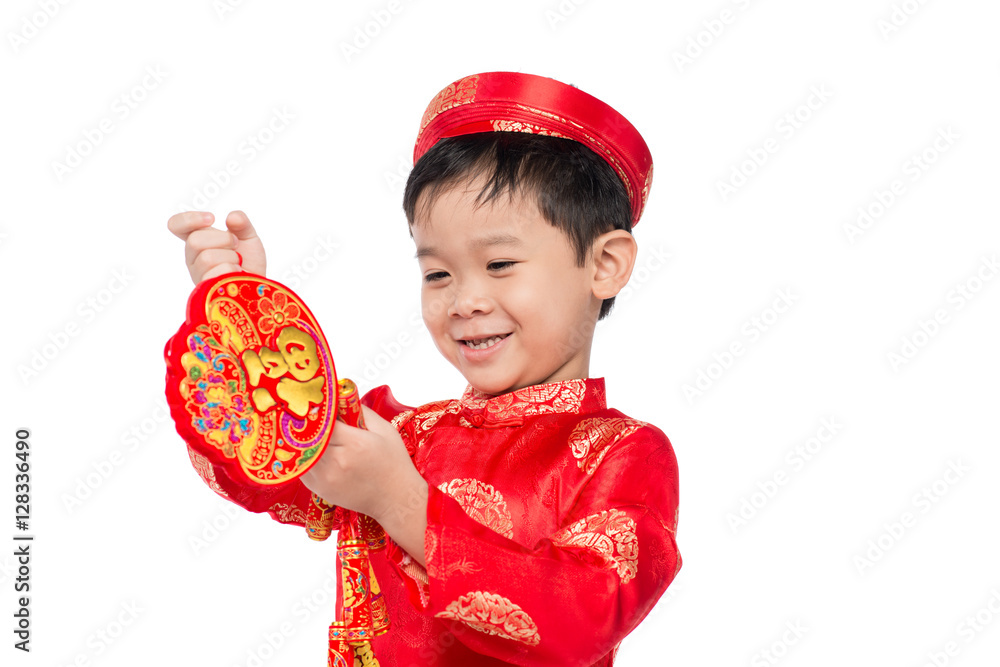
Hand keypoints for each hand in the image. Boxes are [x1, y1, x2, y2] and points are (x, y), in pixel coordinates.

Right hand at [167, 210, 265, 284]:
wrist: (258, 285)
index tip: (212, 218)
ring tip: (237, 263)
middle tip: (235, 246)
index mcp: (198, 240)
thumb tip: (232, 217)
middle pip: (194, 240)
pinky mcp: (206, 289)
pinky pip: (217, 273)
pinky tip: (236, 274)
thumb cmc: (249, 262)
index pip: (176, 225)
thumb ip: (242, 223)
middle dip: (223, 239)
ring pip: (206, 258)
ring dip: (231, 257)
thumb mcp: (248, 237)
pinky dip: (233, 270)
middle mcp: (193, 257)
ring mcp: (198, 274)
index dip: (189, 219)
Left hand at [301, 405, 425, 525]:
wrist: (396, 499)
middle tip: (309, 415)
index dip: (319, 412)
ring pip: (301, 453)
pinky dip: (305, 458)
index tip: (319, 405)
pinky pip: (302, 468)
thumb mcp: (384, 430)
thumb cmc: (394, 464)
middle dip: (308, 424)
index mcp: (354, 443)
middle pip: (308, 436)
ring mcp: (325, 478)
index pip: (323, 421)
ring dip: (304, 442)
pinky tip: (315, 452)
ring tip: (310, 433)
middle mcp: (336, 461)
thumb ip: (362, 412)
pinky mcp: (320, 490)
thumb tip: (341, 400)